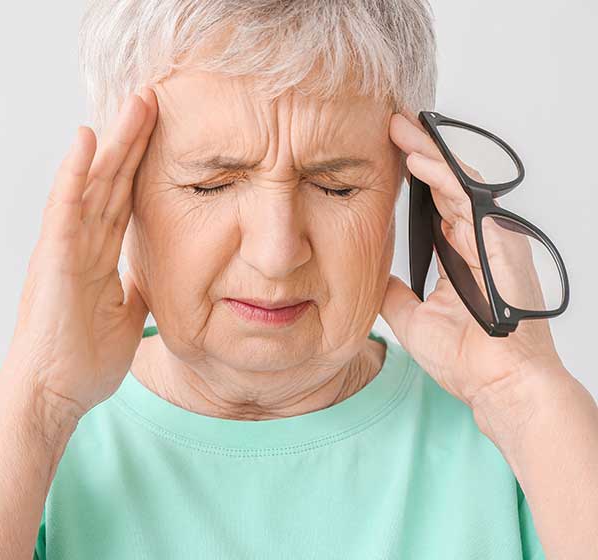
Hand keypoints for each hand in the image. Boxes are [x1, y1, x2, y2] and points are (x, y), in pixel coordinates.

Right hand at [1, 88, 158, 418]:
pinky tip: (86, 141)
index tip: (163, 134)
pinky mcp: (53, 260)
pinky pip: (65, 210)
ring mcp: (65, 249)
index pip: (124, 201)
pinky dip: (74, 174)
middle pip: (111, 182)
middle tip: (152, 100)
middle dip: (133, 141)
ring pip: (92, 185)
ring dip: (113, 144)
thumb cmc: (82, 363)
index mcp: (98, 258)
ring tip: (134, 104)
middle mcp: (80, 245)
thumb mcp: (125, 317)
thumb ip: (136, 288)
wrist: (52, 396)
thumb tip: (156, 274)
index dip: (142, 167)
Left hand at [381, 111, 564, 419]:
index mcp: (460, 253)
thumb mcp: (411, 317)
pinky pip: (468, 199)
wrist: (497, 384)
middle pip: (445, 183)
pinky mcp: (500, 242)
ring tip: (398, 128)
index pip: (433, 202)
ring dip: (427, 152)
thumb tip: (369, 273)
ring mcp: (492, 238)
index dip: (411, 175)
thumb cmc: (467, 359)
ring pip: (457, 182)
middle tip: (390, 125)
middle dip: (418, 151)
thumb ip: (393, 291)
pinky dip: (443, 176)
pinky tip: (418, 158)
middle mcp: (478, 239)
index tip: (384, 153)